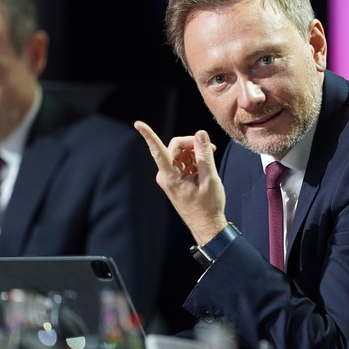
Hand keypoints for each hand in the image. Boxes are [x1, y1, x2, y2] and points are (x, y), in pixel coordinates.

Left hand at [134, 121, 228, 243]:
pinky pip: (184, 160)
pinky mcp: (176, 177)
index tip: (138, 124)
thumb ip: (204, 155)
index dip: (149, 135)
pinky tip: (204, 169)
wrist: (207, 224)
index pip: (157, 151)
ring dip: (196, 153)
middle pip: (176, 147)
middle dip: (193, 144)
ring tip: (209, 163)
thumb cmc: (208, 206)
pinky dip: (195, 160)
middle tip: (211, 148)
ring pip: (181, 153)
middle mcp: (166, 175)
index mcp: (170, 177)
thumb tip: (201, 133)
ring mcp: (170, 176)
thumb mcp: (210, 179)